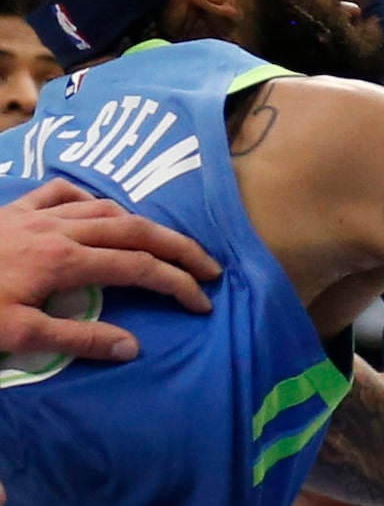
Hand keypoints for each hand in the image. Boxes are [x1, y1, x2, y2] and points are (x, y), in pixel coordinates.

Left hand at [0, 180, 221, 363]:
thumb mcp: (15, 336)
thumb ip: (75, 340)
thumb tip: (132, 346)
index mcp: (66, 261)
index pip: (137, 269)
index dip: (175, 283)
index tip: (203, 302)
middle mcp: (63, 229)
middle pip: (136, 230)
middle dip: (178, 248)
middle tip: (210, 266)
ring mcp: (39, 214)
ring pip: (106, 208)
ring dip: (142, 224)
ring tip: (162, 242)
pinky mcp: (16, 210)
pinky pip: (63, 193)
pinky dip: (88, 199)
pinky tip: (95, 209)